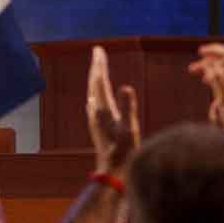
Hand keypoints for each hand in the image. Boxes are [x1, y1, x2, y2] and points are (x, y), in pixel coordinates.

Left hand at [86, 46, 140, 175]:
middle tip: (97, 52)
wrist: (113, 173)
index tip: (98, 50)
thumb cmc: (124, 152)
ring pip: (93, 93)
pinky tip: (95, 96)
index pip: (100, 81)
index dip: (99, 65)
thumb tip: (126, 86)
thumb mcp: (130, 129)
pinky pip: (95, 102)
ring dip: (95, 79)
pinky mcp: (98, 126)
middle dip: (96, 67)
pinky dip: (96, 92)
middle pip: (94, 84)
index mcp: (104, 109)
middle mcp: (96, 112)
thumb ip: (128, 107)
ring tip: (97, 68)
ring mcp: (96, 119)